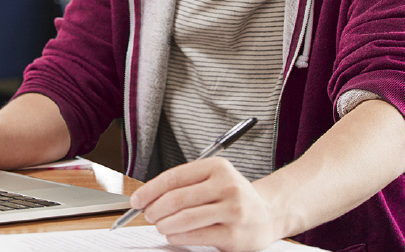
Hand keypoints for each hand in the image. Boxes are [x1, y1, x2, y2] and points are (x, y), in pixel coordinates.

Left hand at [130, 157, 277, 251]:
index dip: (150, 189)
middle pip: (177, 198)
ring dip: (164, 224)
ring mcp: (232, 211)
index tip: (137, 199)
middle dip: (155, 208)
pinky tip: (172, 234)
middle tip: (147, 214)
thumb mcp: (214, 178)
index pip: (174, 176)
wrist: (268, 213)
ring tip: (159, 225)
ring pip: (185, 218)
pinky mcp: (234, 235)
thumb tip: (149, 196)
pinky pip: (197, 236)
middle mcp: (226, 185)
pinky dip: (178, 236)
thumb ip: (186, 183)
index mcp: (217, 167)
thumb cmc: (232, 195)